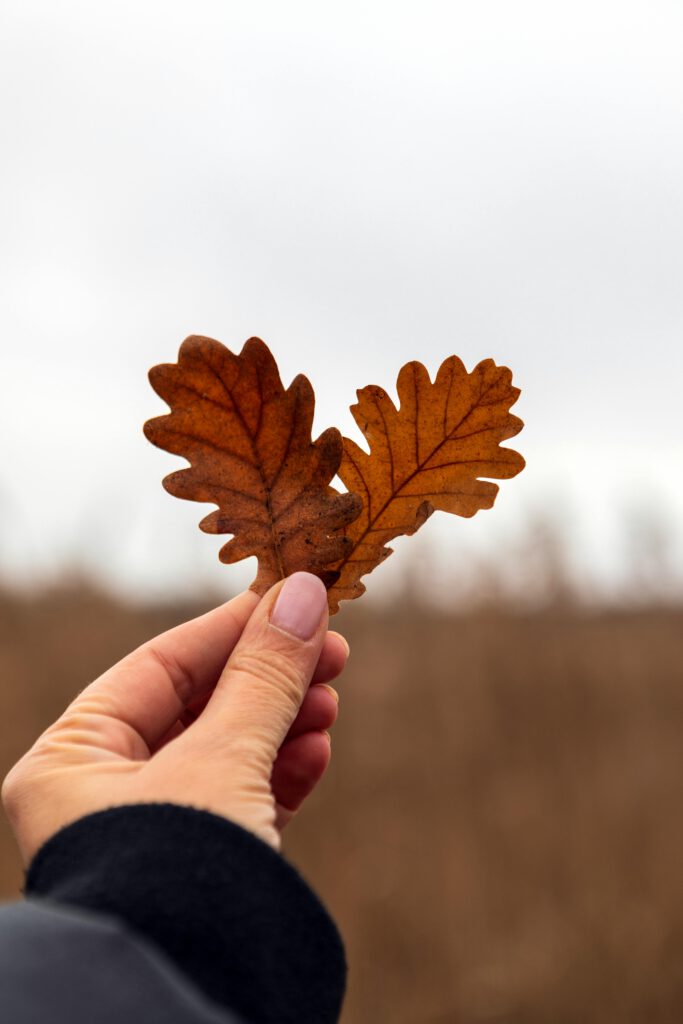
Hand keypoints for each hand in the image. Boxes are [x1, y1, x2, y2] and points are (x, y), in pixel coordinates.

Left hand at [2, 572, 345, 863]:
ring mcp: (151, 829)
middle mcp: (101, 792)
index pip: (159, 666)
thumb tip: (302, 592)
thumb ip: (263, 675)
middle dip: (268, 677)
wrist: (186, 1005)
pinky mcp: (194, 863)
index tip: (293, 601)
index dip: (231, 629)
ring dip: (281, 722)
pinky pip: (239, 797)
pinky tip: (316, 750)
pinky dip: (279, 771)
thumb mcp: (224, 759)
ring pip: (224, 750)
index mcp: (71, 760)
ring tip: (330, 701)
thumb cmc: (178, 877)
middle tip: (330, 648)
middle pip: (197, 706)